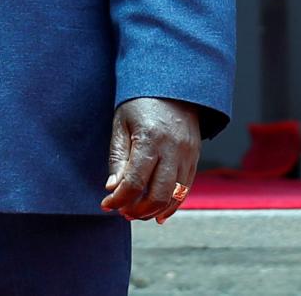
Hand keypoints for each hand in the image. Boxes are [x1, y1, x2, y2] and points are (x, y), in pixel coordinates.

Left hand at [100, 96, 200, 222]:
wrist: (172, 87)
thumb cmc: (139, 102)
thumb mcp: (121, 124)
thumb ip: (118, 157)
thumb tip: (113, 188)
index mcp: (151, 139)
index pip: (134, 181)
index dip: (119, 198)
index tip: (106, 204)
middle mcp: (173, 150)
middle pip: (158, 194)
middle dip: (138, 209)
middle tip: (122, 213)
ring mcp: (188, 156)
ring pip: (175, 196)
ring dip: (155, 210)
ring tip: (136, 214)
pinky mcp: (195, 159)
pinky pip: (186, 189)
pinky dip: (172, 204)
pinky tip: (159, 212)